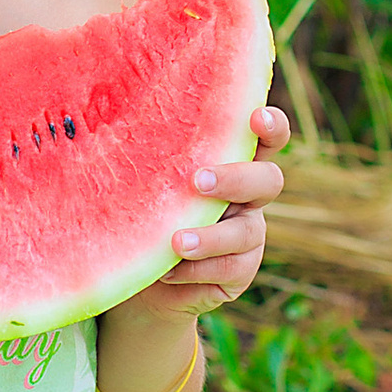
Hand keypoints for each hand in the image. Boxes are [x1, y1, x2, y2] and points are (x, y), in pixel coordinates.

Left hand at [133, 106, 289, 319]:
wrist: (137, 273)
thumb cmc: (140, 210)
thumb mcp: (144, 180)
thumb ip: (152, 154)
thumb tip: (119, 118)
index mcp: (230, 161)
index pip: (265, 137)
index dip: (271, 126)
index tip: (255, 117)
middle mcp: (247, 196)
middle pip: (268, 180)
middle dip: (236, 178)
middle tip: (197, 181)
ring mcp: (247, 234)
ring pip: (246, 232)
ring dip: (211, 237)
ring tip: (176, 243)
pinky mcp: (240, 271)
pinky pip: (229, 269)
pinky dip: (196, 269)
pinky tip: (167, 270)